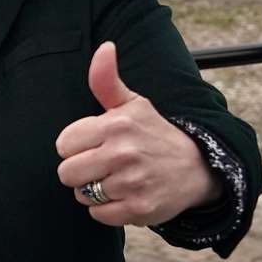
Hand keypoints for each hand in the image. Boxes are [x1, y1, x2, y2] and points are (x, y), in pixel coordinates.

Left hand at [55, 42, 217, 226]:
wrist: (198, 168)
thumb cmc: (154, 133)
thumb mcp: (133, 104)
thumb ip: (106, 80)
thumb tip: (105, 47)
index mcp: (116, 125)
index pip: (63, 144)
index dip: (75, 147)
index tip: (94, 144)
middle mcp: (123, 153)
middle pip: (66, 173)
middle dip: (80, 171)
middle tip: (102, 165)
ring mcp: (132, 182)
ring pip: (82, 194)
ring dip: (94, 191)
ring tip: (116, 179)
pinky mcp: (139, 209)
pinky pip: (98, 214)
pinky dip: (107, 209)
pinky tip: (125, 195)